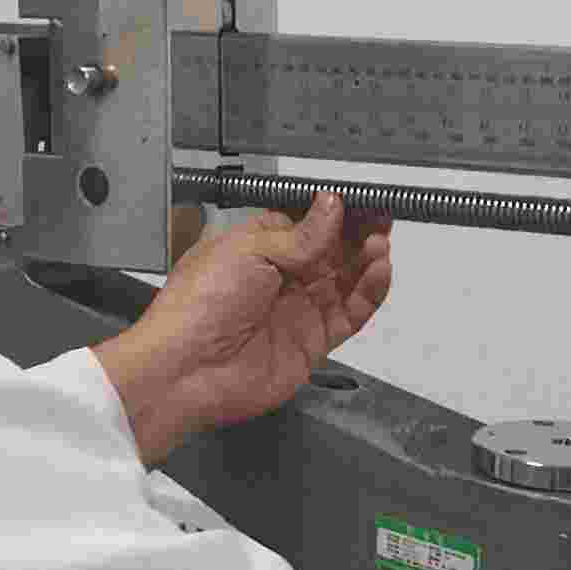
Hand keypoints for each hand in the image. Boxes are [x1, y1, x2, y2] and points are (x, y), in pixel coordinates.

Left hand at [94, 193, 395, 468]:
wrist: (187, 369)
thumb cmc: (198, 305)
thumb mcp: (249, 250)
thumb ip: (300, 234)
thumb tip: (332, 207)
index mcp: (258, 246)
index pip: (308, 222)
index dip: (336, 212)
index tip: (362, 200)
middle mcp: (281, 277)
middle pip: (333, 250)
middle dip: (359, 233)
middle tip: (383, 218)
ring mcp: (299, 309)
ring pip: (346, 280)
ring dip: (367, 260)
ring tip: (381, 244)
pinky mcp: (314, 341)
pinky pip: (352, 313)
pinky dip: (370, 293)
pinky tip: (379, 272)